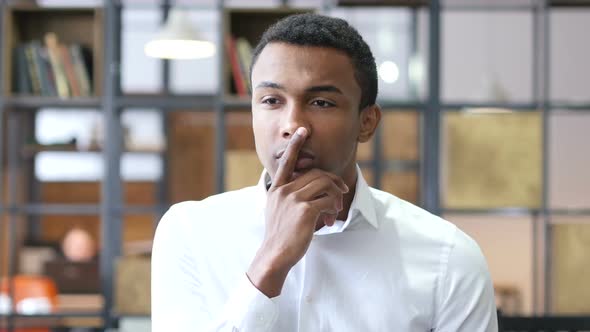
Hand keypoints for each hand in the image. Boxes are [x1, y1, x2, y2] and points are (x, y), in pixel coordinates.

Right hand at [247, 127, 348, 296]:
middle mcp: (284, 191)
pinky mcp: (305, 210)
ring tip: (335, 210)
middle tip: (342, 192)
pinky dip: (333, 209)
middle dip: (333, 181)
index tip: (302, 131)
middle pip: (316, 174)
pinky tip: (330, 220)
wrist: (274, 254)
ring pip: (325, 184)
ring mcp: (294, 199)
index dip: (295, 145)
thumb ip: (291, 197)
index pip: (287, 162)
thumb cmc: (280, 236)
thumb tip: (316, 194)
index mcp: (277, 189)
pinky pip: (328, 201)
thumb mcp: (279, 211)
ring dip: (336, 196)